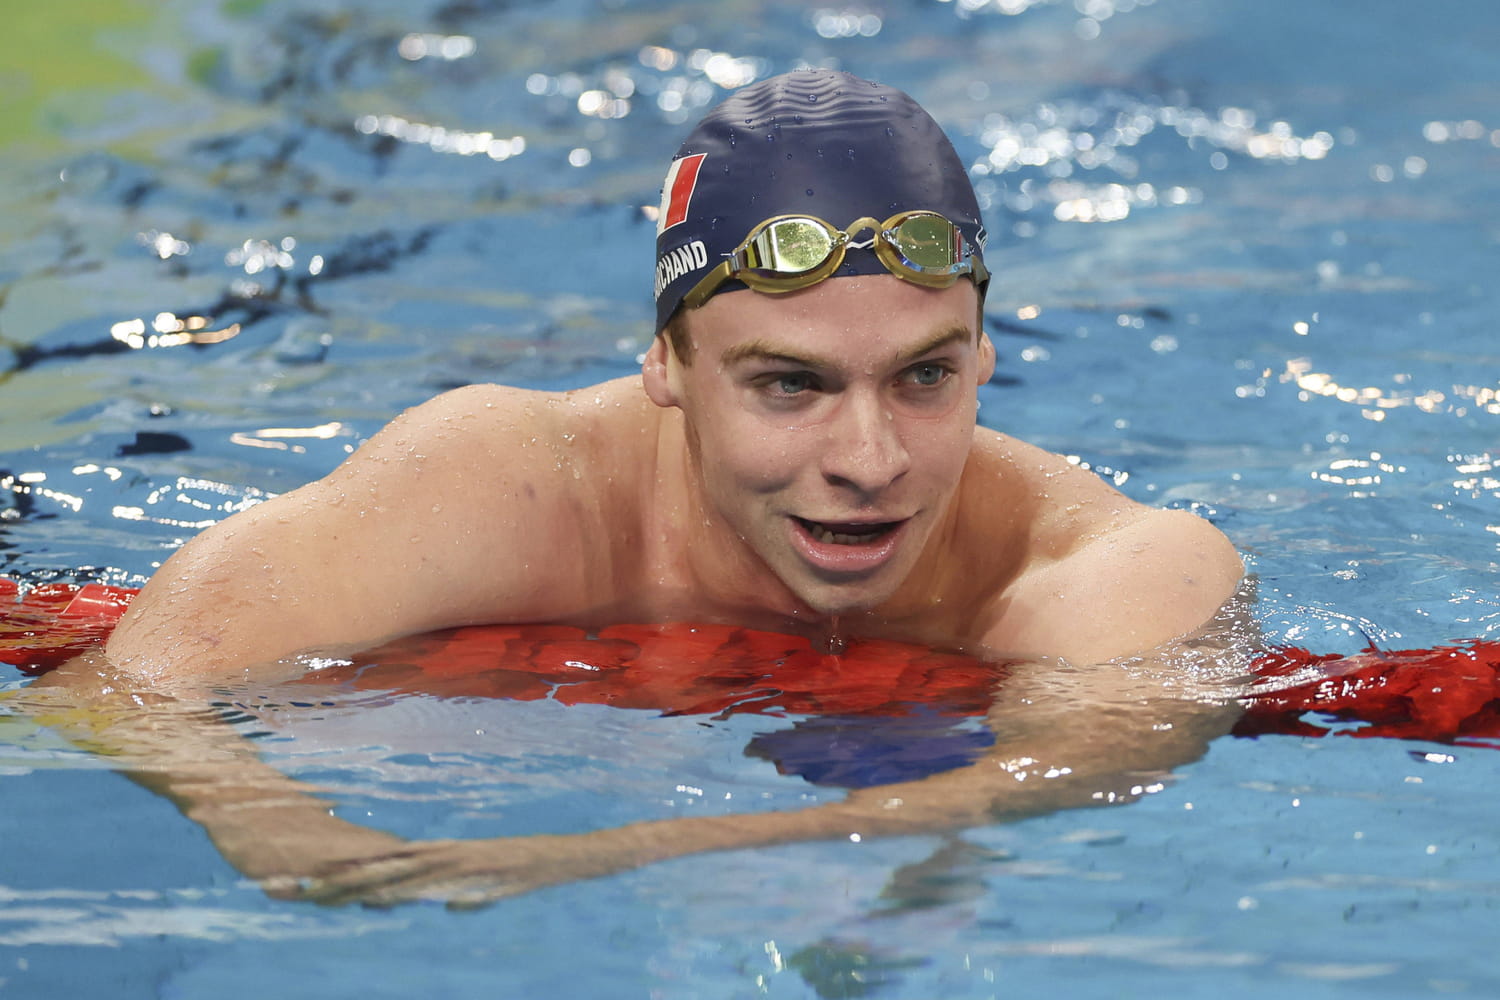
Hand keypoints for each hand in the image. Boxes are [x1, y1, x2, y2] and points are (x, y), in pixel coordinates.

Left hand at [291, 833, 619, 908]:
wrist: (562, 855)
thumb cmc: (529, 873)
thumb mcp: (489, 889)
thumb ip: (465, 893)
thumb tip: (445, 904)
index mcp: (430, 862)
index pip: (373, 872)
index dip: (335, 879)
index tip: (298, 886)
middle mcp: (429, 858)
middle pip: (364, 870)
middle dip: (320, 881)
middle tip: (274, 887)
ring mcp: (443, 861)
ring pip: (383, 873)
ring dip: (342, 885)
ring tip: (302, 892)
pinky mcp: (460, 867)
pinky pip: (420, 878)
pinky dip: (392, 885)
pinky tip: (365, 893)